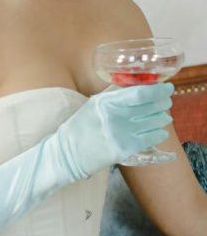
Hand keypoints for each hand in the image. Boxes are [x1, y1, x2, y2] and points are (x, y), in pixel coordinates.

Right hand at [57, 82, 173, 179]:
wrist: (69, 152)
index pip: (140, 93)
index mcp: (106, 102)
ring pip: (153, 122)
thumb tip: (136, 83)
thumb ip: (114, 93)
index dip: (158, 90)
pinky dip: (159, 134)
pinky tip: (161, 132)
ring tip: (163, 117)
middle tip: (166, 102)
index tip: (167, 87)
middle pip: (150, 107)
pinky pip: (150, 139)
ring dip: (162, 118)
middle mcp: (114, 117)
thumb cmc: (82, 126)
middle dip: (163, 103)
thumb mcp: (94, 104)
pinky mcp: (124, 149)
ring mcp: (120, 134)